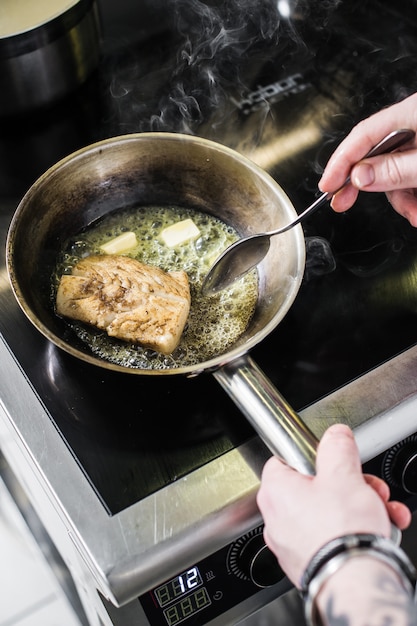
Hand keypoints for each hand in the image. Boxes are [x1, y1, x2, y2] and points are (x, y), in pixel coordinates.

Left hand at [256, 424, 411, 587]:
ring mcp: (292, 544)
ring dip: (359, 507)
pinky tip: (378, 530)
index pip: (284, 459)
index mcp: (276, 491)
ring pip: (328, 513)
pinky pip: (331, 537)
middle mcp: (277, 519)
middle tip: (368, 486)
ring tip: (381, 510)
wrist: (354, 583)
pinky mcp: (309, 562)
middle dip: (349, 484)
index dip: (312, 455)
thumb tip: (336, 436)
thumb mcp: (343, 474)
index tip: (332, 457)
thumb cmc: (340, 532)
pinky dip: (353, 531)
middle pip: (314, 487)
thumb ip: (337, 448)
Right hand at [318, 93, 416, 224]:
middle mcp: (414, 124)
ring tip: (413, 213)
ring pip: (396, 172)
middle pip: (377, 157)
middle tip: (342, 203)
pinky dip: (412, 195)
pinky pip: (411, 176)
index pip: (362, 136)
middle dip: (366, 186)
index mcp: (411, 112)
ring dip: (400, 199)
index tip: (327, 186)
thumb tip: (360, 177)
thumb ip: (395, 170)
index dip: (340, 162)